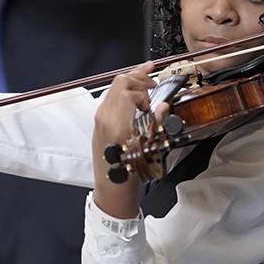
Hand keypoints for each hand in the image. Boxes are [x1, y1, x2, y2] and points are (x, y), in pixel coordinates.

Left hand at [91, 62, 157, 219]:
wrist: (112, 186)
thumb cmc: (128, 172)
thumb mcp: (147, 149)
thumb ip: (155, 123)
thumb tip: (163, 106)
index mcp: (115, 123)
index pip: (129, 92)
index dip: (145, 93)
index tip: (153, 103)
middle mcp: (105, 116)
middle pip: (119, 82)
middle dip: (139, 77)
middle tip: (153, 81)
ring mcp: (100, 117)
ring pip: (114, 87)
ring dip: (131, 81)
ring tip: (146, 77)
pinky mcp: (100, 120)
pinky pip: (111, 97)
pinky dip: (124, 90)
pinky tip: (134, 90)